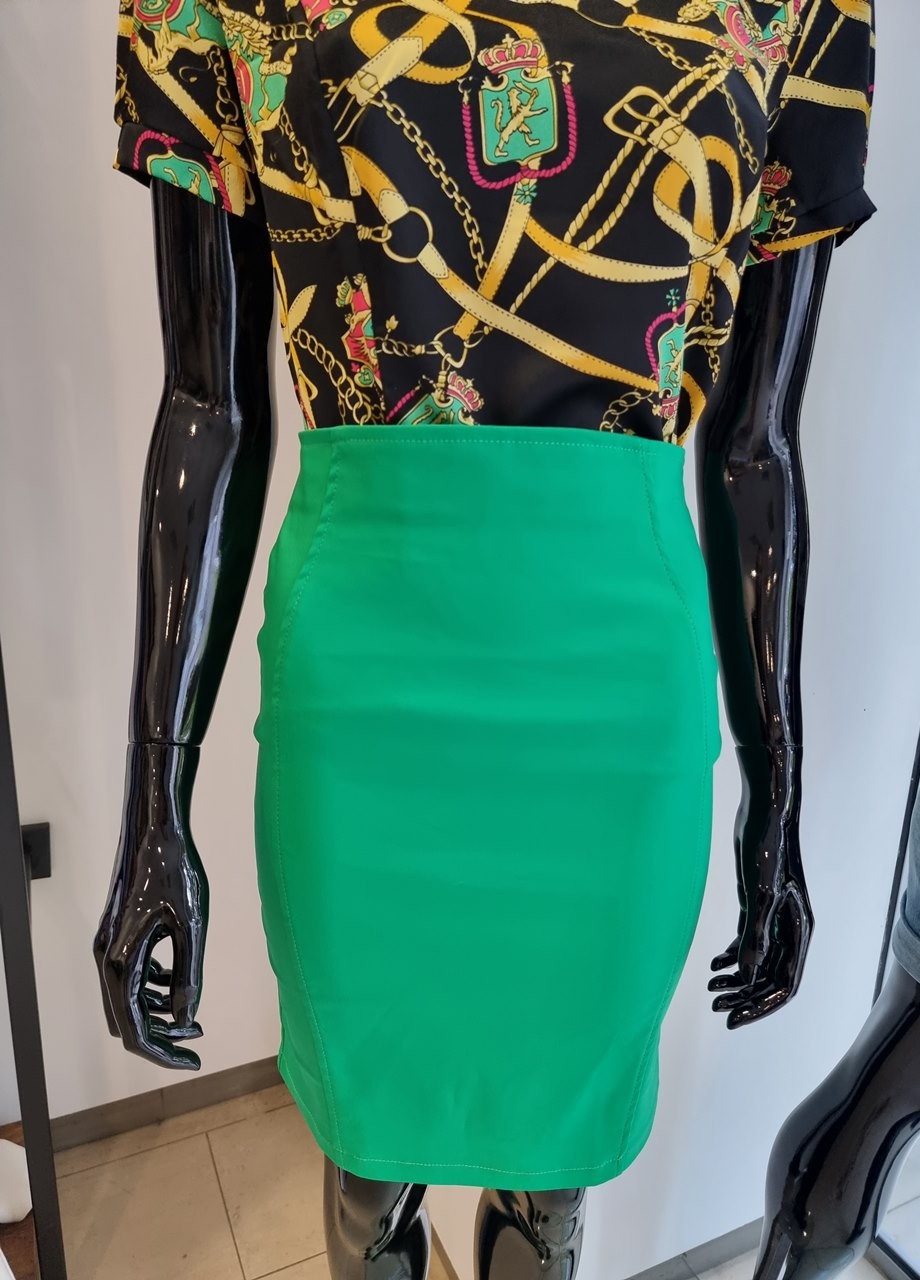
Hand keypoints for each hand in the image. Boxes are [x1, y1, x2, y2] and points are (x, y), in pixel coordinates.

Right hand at [94, 744, 207, 1067]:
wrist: (157, 832)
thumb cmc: (176, 873)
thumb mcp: (192, 928)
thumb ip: (189, 977)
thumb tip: (188, 1018)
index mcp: (122, 963)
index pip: (136, 1031)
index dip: (165, 1054)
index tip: (196, 1062)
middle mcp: (106, 960)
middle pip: (127, 1022)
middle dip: (160, 1037)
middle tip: (197, 1044)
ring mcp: (108, 947)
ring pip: (128, 1000)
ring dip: (157, 1014)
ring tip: (194, 1020)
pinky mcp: (117, 935)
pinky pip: (131, 977)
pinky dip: (152, 989)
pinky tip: (179, 985)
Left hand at [709, 801, 813, 1028]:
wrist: (764, 813)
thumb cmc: (767, 849)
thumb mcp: (759, 896)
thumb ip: (754, 937)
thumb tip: (746, 978)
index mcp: (799, 932)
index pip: (784, 984)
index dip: (759, 1006)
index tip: (732, 1018)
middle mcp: (790, 929)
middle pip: (770, 978)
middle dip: (744, 996)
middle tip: (714, 1005)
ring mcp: (774, 917)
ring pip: (757, 962)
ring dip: (736, 979)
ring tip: (709, 988)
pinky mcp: (758, 904)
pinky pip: (748, 942)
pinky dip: (732, 957)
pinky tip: (713, 964)